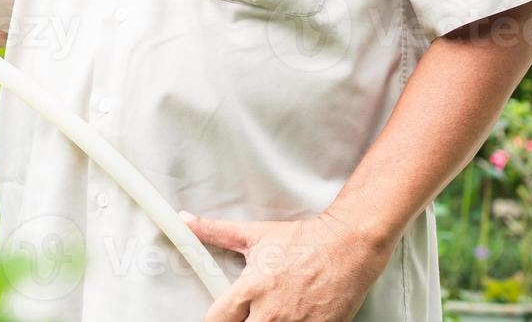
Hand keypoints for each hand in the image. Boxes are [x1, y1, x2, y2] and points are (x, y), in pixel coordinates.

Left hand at [181, 209, 394, 320]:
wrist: (346, 247)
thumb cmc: (301, 241)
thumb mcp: (253, 235)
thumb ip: (215, 232)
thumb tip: (185, 220)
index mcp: (251, 289)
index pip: (217, 320)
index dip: (214, 320)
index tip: (217, 318)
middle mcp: (271, 313)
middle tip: (244, 316)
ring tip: (268, 316)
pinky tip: (289, 320)